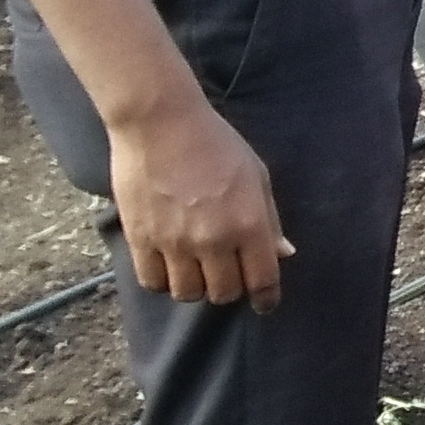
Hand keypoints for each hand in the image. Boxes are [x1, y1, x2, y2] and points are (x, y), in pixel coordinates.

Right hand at [110, 96, 290, 310]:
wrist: (160, 122)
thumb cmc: (216, 144)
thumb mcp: (256, 176)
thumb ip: (269, 220)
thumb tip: (282, 254)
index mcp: (249, 225)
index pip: (262, 281)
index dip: (265, 298)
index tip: (263, 302)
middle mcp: (214, 240)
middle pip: (224, 293)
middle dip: (229, 289)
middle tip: (225, 274)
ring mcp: (175, 242)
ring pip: (188, 293)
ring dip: (195, 286)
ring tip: (195, 269)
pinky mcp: (141, 239)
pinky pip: (153, 281)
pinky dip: (163, 280)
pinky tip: (168, 265)